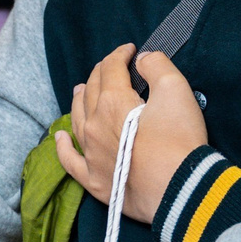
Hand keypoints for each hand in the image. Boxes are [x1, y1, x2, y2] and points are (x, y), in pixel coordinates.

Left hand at [52, 47, 208, 225]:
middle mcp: (94, 125)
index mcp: (112, 101)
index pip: (110, 68)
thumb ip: (158, 66)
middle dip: (101, 73)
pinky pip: (70, 160)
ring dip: (79, 100)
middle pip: (92, 90)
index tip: (130, 50)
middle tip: (111, 67)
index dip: (120, 54)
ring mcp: (90, 154)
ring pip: (77, 119)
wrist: (181, 190)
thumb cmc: (180, 140)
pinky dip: (62, 146)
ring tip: (81, 90)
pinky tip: (59, 137)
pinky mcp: (94, 180)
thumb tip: (143, 59)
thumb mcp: (176, 91)